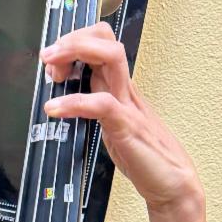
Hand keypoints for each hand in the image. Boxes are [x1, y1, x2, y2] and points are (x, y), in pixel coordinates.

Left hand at [40, 22, 202, 210]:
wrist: (172, 184)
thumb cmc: (145, 157)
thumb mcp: (113, 127)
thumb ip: (96, 111)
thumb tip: (70, 104)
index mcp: (120, 87)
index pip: (101, 43)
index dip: (75, 42)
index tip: (53, 62)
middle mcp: (124, 89)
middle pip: (105, 38)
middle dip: (72, 38)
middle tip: (48, 57)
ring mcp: (128, 105)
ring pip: (109, 57)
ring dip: (75, 52)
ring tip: (50, 67)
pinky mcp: (128, 126)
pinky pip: (101, 103)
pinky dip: (74, 102)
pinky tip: (54, 110)